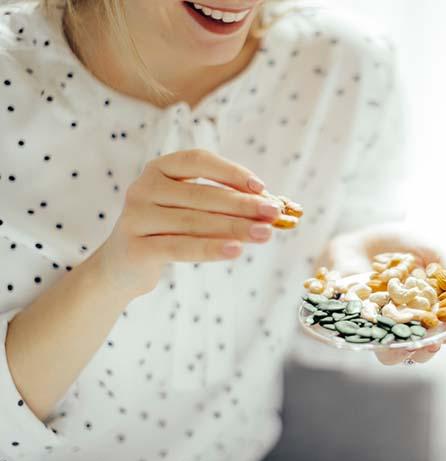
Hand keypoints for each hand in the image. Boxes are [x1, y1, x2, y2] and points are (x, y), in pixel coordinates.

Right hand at [94, 149, 280, 297]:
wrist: (123, 265)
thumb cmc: (168, 231)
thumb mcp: (191, 209)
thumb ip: (223, 203)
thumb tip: (271, 206)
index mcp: (158, 169)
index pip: (198, 160)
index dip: (231, 171)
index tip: (261, 187)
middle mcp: (143, 187)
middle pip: (202, 195)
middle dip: (243, 205)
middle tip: (274, 213)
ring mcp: (136, 217)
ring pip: (195, 222)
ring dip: (235, 228)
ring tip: (265, 234)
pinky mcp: (135, 247)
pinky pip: (180, 247)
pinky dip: (211, 248)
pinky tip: (236, 251)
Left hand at [319, 223, 445, 364]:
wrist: (362, 238)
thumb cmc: (401, 245)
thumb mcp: (430, 249)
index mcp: (428, 310)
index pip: (442, 330)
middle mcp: (405, 323)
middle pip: (418, 348)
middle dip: (426, 350)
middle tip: (432, 344)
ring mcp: (380, 325)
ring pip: (390, 352)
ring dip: (399, 353)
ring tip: (406, 345)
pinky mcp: (356, 322)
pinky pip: (362, 336)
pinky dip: (369, 338)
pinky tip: (376, 333)